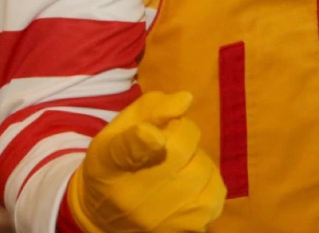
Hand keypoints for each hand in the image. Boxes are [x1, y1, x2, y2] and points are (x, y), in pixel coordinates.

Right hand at [66, 91, 226, 232]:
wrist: (103, 216)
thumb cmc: (116, 162)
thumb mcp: (121, 128)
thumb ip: (152, 108)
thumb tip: (185, 99)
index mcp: (110, 160)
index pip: (127, 150)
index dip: (143, 140)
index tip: (154, 134)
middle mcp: (133, 195)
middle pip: (181, 148)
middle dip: (183, 136)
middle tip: (169, 145)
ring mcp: (159, 218)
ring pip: (202, 169)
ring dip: (196, 161)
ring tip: (176, 169)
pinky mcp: (183, 230)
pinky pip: (215, 193)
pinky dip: (208, 183)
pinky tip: (189, 185)